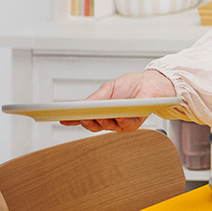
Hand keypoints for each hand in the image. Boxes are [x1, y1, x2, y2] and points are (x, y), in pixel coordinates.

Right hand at [59, 70, 177, 133]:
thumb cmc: (130, 85)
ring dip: (103, 120)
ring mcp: (120, 123)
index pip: (84, 118)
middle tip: (80, 116)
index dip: (72, 120)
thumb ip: (95, 99)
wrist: (150, 83)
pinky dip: (121, 120)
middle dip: (86, 121)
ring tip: (98, 114)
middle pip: (93, 126)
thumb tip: (78, 106)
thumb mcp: (108, 88)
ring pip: (108, 127)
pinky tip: (118, 116)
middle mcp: (109, 120)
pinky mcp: (134, 124)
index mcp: (101, 111)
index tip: (62, 118)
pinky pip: (125, 125)